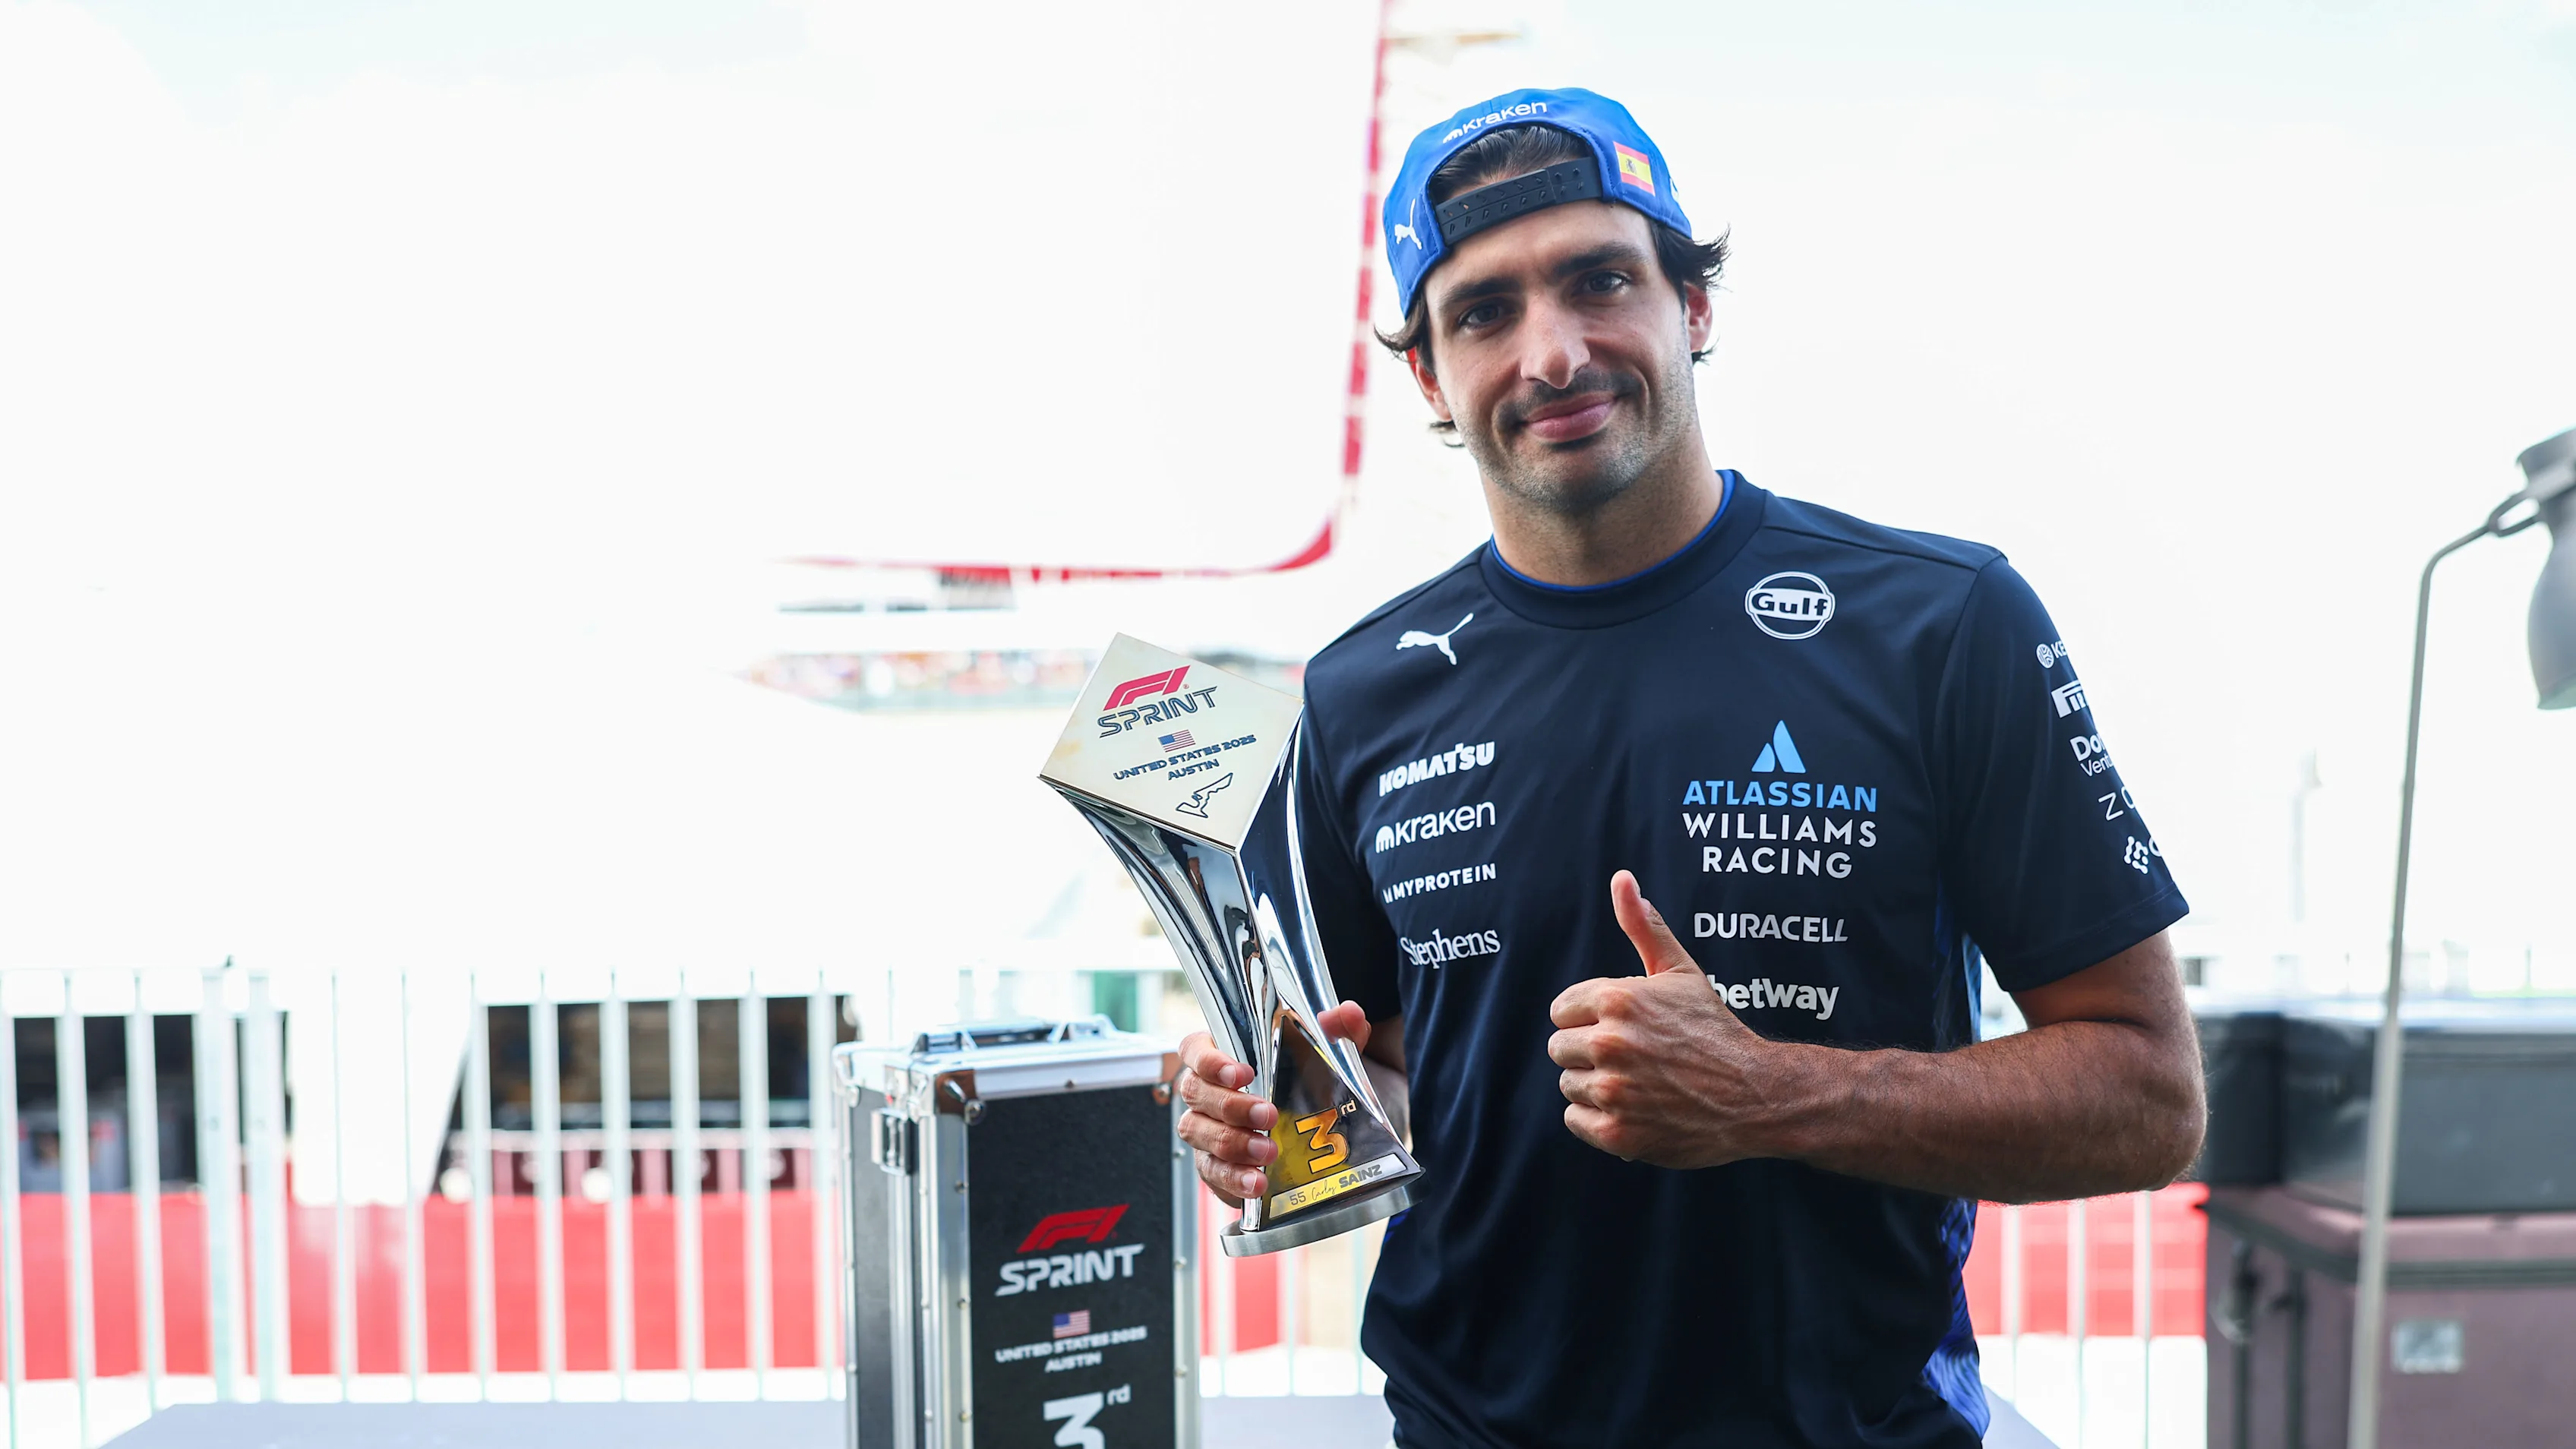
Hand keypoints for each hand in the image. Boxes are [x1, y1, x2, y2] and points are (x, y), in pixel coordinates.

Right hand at [1177, 1003, 1372, 1205]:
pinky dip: (1233, 1177)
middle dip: (1231, 1105)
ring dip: (1233, 1143)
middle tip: (1268, 1115)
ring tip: (1268, 1152)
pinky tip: (1258, 1182)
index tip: (1242, 1073)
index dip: (1209, 1060)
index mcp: (1221, 1056)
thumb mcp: (1327, 1055)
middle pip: (1195, 1092)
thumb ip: (1337, 1030)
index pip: (1194, 1049)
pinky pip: (1211, 1172)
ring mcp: (1203, 1130)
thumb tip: (1347, 1014)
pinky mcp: (1213, 1166)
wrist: (1319, 1134)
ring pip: (1198, 1132)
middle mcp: (1204, 1092)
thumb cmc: (1306, 1084)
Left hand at [1548, 871, 1796, 1168]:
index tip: (1623, 1029)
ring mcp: (1612, 1091)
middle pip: (1559, 1048)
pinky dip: (1599, 1120)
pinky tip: (1634, 1110)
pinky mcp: (1616, 1133)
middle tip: (1633, 1059)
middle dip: (1589, 1053)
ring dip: (1595, 1087)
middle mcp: (1609, 1042)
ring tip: (1639, 1084)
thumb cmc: (1714, 1031)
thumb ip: (1644, 927)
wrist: (1755, 1095)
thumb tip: (1622, 879)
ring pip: (1568, 1085)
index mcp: (1616, 999)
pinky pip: (1575, 1121)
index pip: (1561, 1010)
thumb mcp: (1680, 972)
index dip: (1589, 1020)